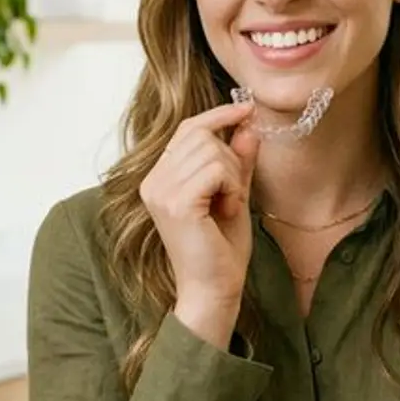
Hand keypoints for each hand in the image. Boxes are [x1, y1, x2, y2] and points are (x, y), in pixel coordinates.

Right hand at [139, 100, 260, 344]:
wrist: (214, 291)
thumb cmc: (221, 250)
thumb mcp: (233, 194)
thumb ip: (237, 161)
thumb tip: (247, 125)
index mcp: (159, 178)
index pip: (187, 129)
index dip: (218, 115)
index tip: (247, 109)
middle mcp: (153, 181)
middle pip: (200, 134)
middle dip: (229, 158)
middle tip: (233, 193)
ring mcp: (160, 191)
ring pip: (212, 151)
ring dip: (233, 176)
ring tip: (228, 205)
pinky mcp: (176, 202)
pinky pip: (216, 169)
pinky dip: (232, 187)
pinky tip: (228, 210)